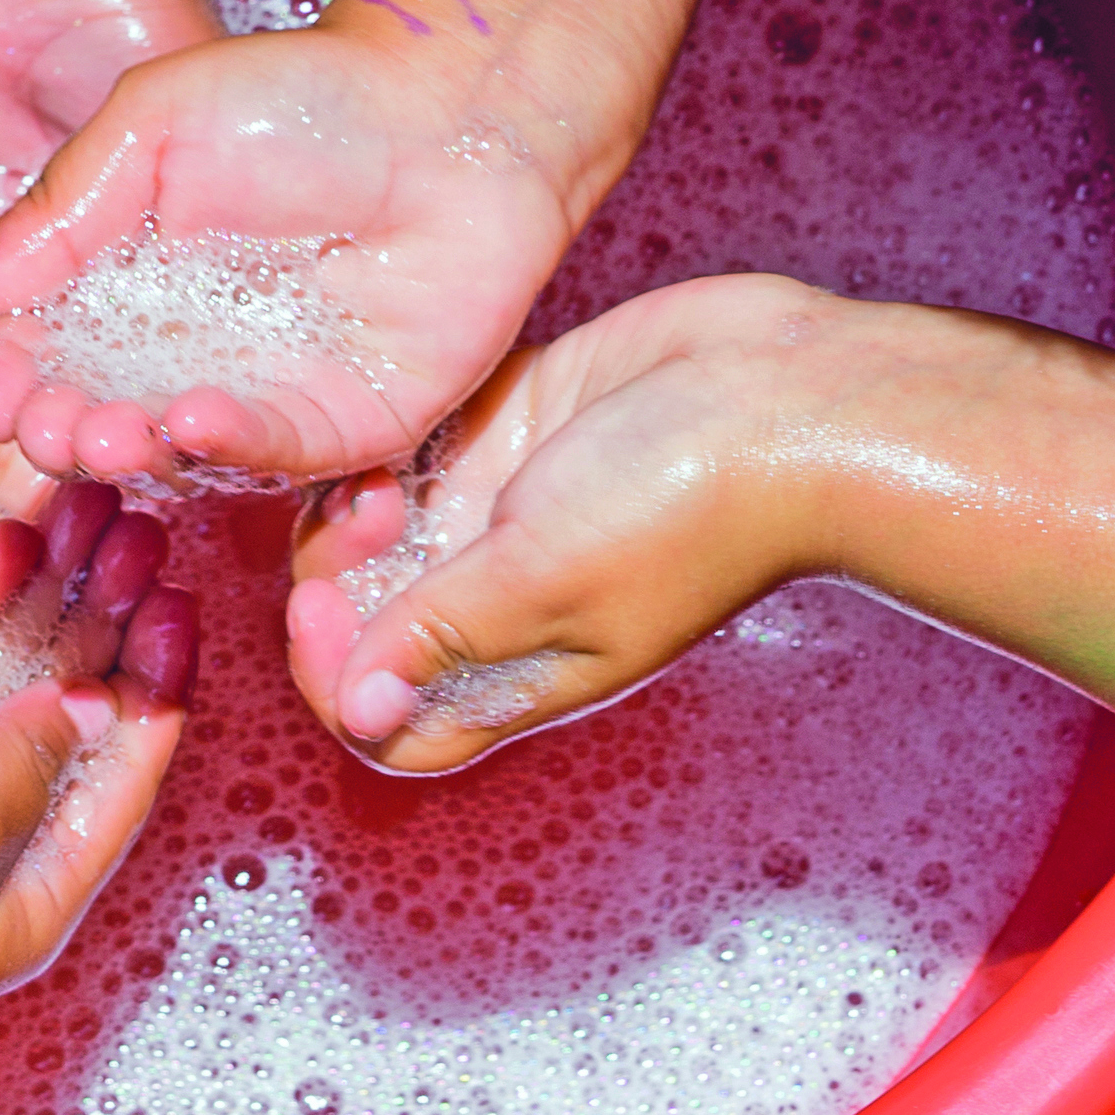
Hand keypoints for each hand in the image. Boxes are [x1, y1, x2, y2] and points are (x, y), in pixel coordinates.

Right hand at [0, 0, 593, 480]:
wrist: (452, 108)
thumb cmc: (305, 97)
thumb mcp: (155, 127)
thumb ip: (63, 204)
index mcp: (130, 292)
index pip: (50, 353)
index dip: (13, 378)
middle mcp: (189, 357)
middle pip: (103, 417)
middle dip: (61, 432)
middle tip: (36, 428)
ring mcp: (267, 398)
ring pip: (180, 452)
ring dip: (134, 451)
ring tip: (101, 433)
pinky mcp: (348, 427)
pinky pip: (280, 455)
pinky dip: (231, 446)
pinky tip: (190, 420)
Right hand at [0, 501, 197, 1073]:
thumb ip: (30, 758)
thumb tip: (88, 708)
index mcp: (26, 896)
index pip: (118, 783)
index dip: (156, 697)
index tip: (184, 614)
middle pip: (63, 714)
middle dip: (106, 624)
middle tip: (143, 534)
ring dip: (45, 595)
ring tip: (91, 513)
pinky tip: (9, 534)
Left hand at [284, 270, 851, 773]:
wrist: (788, 396)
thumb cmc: (690, 503)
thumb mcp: (547, 578)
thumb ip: (445, 634)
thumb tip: (362, 711)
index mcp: (517, 666)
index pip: (393, 718)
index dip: (339, 681)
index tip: (326, 609)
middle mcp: (503, 596)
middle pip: (370, 619)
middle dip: (335, 576)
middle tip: (366, 517)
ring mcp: (509, 510)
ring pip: (384, 528)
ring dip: (356, 504)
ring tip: (383, 470)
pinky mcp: (519, 428)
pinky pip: (421, 444)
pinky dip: (394, 439)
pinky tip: (405, 421)